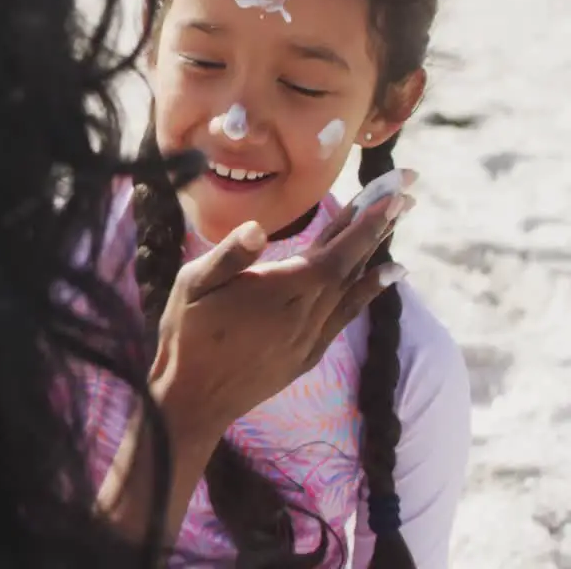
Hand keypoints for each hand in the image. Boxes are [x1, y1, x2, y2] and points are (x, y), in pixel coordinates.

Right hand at [149, 179, 413, 444]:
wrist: (193, 400)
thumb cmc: (186, 336)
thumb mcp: (192, 287)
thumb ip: (228, 256)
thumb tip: (256, 227)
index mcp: (280, 290)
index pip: (336, 251)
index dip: (366, 222)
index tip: (394, 194)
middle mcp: (306, 313)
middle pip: (352, 264)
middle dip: (379, 225)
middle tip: (407, 193)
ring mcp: (310, 337)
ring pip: (353, 286)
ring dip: (376, 252)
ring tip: (398, 221)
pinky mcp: (308, 354)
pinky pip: (348, 314)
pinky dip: (369, 290)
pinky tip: (386, 274)